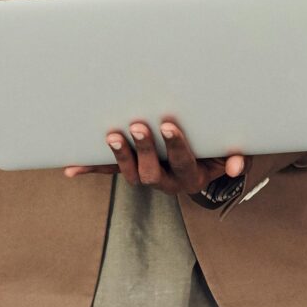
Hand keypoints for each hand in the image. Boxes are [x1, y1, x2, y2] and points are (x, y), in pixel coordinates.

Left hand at [70, 117, 245, 197]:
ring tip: (111, 136)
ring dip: (119, 156)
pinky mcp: (132, 170)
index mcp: (191, 177)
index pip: (183, 162)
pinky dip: (90, 169)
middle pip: (151, 173)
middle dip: (143, 149)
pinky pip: (109, 172)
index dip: (176, 145)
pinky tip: (70, 168)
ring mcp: (147, 176)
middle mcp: (167, 182)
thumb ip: (235, 157)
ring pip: (130, 174)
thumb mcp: (231, 154)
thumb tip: (236, 165)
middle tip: (137, 125)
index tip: (167, 124)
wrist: (206, 163)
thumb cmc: (219, 151)